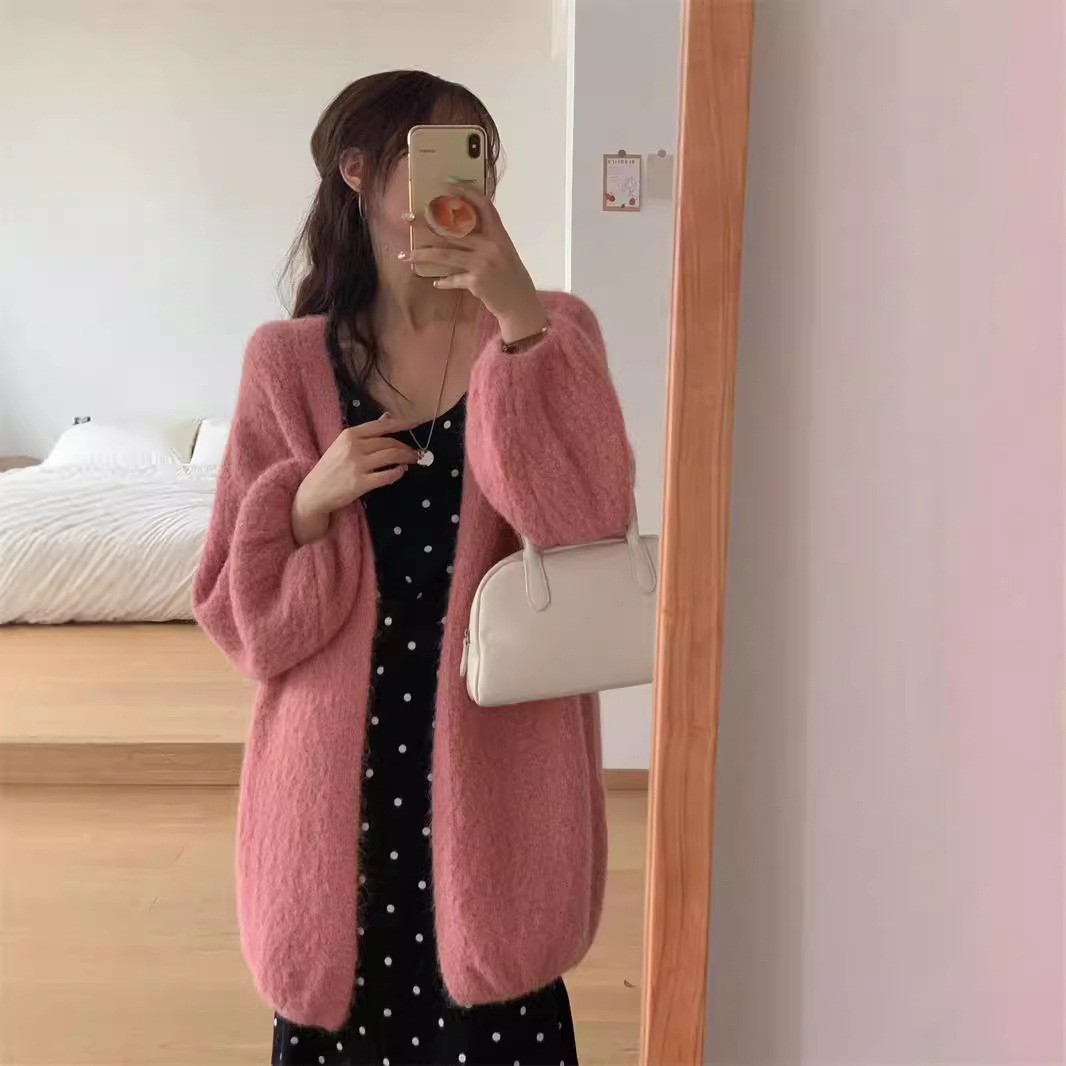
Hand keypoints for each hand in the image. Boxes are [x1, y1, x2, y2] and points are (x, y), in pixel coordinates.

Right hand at [292, 415, 419, 544]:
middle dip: (406, 447)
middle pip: (389, 442)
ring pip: (392, 456)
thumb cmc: (331, 467)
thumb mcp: (343, 444)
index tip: (416, 423)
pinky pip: (387, 476)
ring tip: (412, 460)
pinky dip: (398, 473)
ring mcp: (357, 465)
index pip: (382, 425)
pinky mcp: (361, 483)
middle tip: (414, 452)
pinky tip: (401, 472)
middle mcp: (354, 447)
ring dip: (406, 458)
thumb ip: (366, 432)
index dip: (402, 423)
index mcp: (350, 434)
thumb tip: (387, 417)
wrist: (314, 491)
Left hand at [401, 184, 548, 343]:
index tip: (446, 185)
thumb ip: (487, 237)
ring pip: (446, 254)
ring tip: (407, 255)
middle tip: (408, 218)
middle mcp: (490, 245)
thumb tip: (460, 225)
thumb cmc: (510, 275)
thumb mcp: (503, 250)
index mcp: (498, 234)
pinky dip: (444, 282)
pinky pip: (453, 279)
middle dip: (427, 222)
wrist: (520, 302)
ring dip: (423, 255)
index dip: (466, 193)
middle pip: (453, 229)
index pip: (483, 206)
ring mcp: (482, 263)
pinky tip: (436, 283)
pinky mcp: (476, 281)